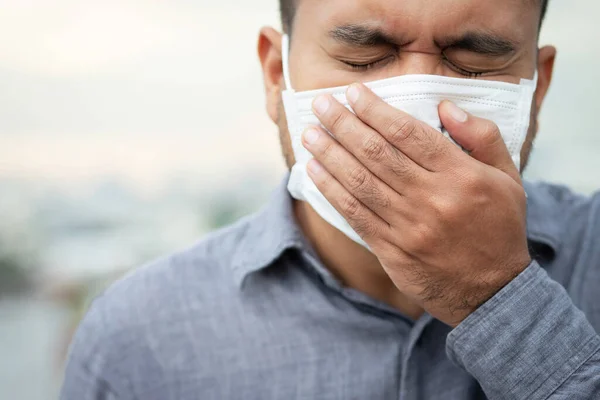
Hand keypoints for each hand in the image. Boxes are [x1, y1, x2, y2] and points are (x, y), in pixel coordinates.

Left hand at [302, 83, 531, 326]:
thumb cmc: (498, 228)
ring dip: (330, 154)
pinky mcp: (391, 249)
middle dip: (343, 124)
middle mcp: (431, 198)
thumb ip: (482, 137)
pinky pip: (355, 214)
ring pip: (360, 182)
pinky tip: (314, 171)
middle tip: (320, 104)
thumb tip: (445, 106)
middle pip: (377, 152)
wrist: (491, 292)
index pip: (408, 132)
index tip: (353, 92)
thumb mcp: (508, 177)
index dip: (375, 110)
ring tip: (309, 134)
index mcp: (460, 175)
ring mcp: (408, 226)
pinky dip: (331, 190)